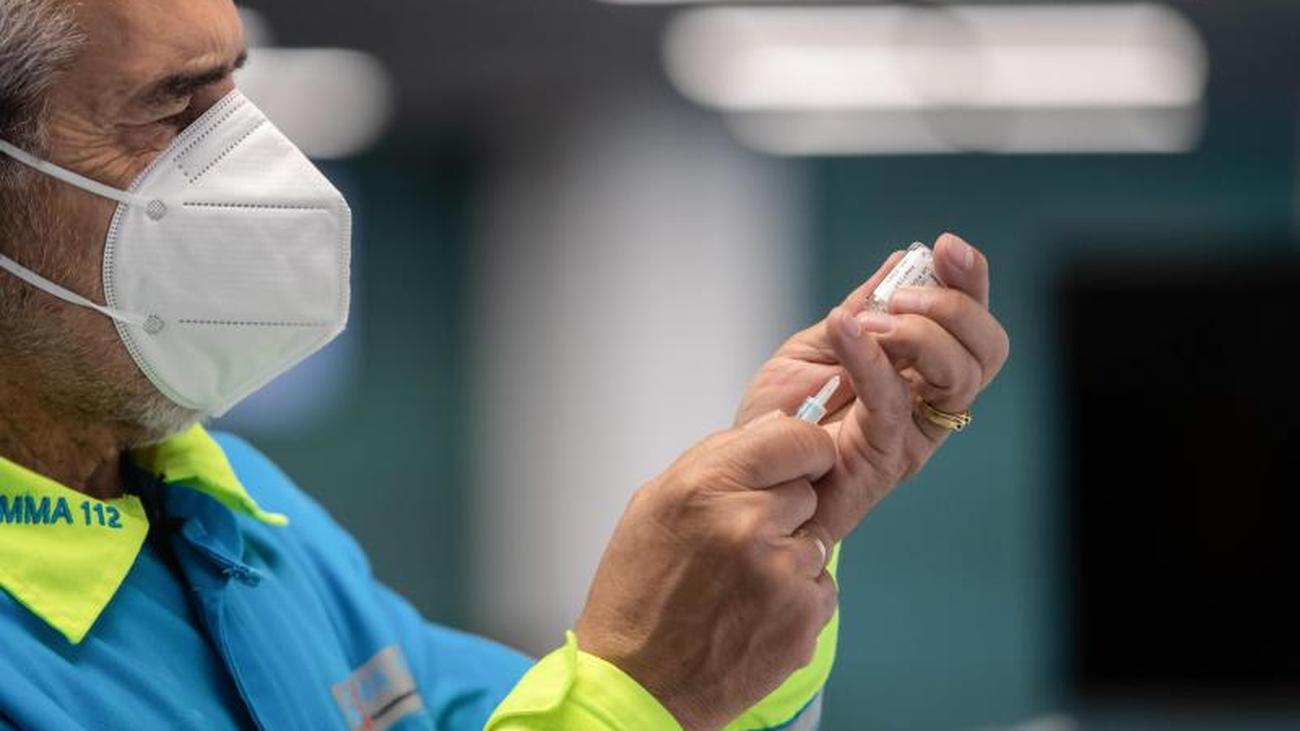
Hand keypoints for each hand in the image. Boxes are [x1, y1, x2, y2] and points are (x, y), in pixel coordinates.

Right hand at [576, 415, 838, 730]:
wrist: (638, 683)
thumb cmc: (639, 595)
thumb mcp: (655, 505)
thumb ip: (717, 459)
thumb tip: (775, 425)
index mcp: (705, 486)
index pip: (796, 437)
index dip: (802, 448)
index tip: (799, 460)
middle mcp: (747, 523)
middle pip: (807, 488)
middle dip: (784, 509)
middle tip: (742, 540)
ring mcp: (780, 572)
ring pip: (817, 539)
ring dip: (791, 555)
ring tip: (741, 583)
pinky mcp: (803, 616)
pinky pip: (822, 586)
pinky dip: (797, 598)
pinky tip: (754, 612)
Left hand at [734, 233, 1009, 541]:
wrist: (750, 473)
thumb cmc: (784, 418)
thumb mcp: (817, 347)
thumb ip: (862, 310)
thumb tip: (900, 262)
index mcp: (920, 371)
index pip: (969, 325)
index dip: (969, 283)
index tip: (947, 247)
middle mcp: (928, 402)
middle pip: (985, 350)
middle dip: (955, 308)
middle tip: (902, 296)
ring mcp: (913, 432)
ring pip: (960, 377)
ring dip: (920, 333)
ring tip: (869, 320)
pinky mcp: (886, 457)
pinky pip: (894, 402)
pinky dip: (872, 358)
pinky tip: (847, 330)